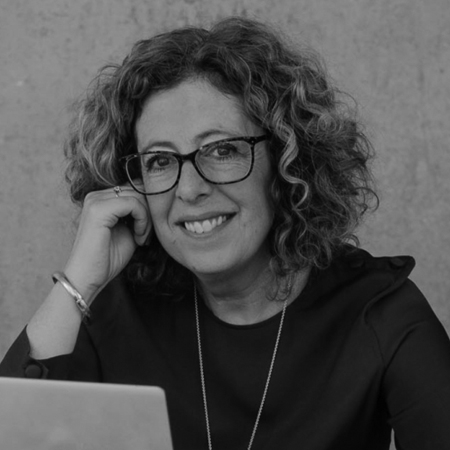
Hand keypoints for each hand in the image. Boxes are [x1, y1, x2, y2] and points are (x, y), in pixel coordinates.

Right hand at [63, 184, 151, 302]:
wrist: (88, 278)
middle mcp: (96, 195)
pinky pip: (133, 204)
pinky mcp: (99, 210)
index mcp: (101, 198)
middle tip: (146, 235)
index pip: (135, 187)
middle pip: (137, 189)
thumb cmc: (108, 258)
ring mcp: (95, 201)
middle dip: (149, 212)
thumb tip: (155, 199)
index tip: (146, 231)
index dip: (148, 207)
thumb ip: (138, 213)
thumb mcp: (129, 230)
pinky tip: (138, 237)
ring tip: (141, 238)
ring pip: (137, 195)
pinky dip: (142, 220)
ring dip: (147, 218)